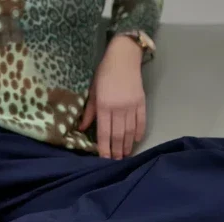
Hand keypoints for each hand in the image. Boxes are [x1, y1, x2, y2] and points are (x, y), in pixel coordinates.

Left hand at [79, 35, 146, 159]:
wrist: (123, 57)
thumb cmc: (104, 74)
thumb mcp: (92, 92)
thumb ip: (89, 112)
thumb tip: (81, 128)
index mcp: (104, 106)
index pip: (104, 133)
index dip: (104, 148)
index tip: (104, 160)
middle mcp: (118, 108)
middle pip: (118, 135)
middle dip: (117, 151)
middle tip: (116, 162)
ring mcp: (131, 106)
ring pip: (130, 131)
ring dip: (127, 145)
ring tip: (125, 155)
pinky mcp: (141, 102)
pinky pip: (141, 121)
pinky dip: (139, 132)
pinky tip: (135, 141)